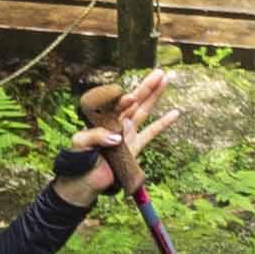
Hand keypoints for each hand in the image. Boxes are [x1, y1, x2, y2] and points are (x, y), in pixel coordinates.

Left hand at [57, 71, 161, 202]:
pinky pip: (152, 132)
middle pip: (134, 101)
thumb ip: (95, 136)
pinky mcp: (135, 147)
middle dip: (147, 87)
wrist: (86, 180)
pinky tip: (175, 113)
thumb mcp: (80, 143)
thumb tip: (117, 137)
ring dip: (155, 96)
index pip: (116, 104)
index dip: (124, 100)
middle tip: (159, 73)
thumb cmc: (79, 159)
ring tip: (165, 81)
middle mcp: (117, 122)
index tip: (130, 97)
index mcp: (103, 118)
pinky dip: (163, 123)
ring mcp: (127, 133)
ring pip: (144, 111)